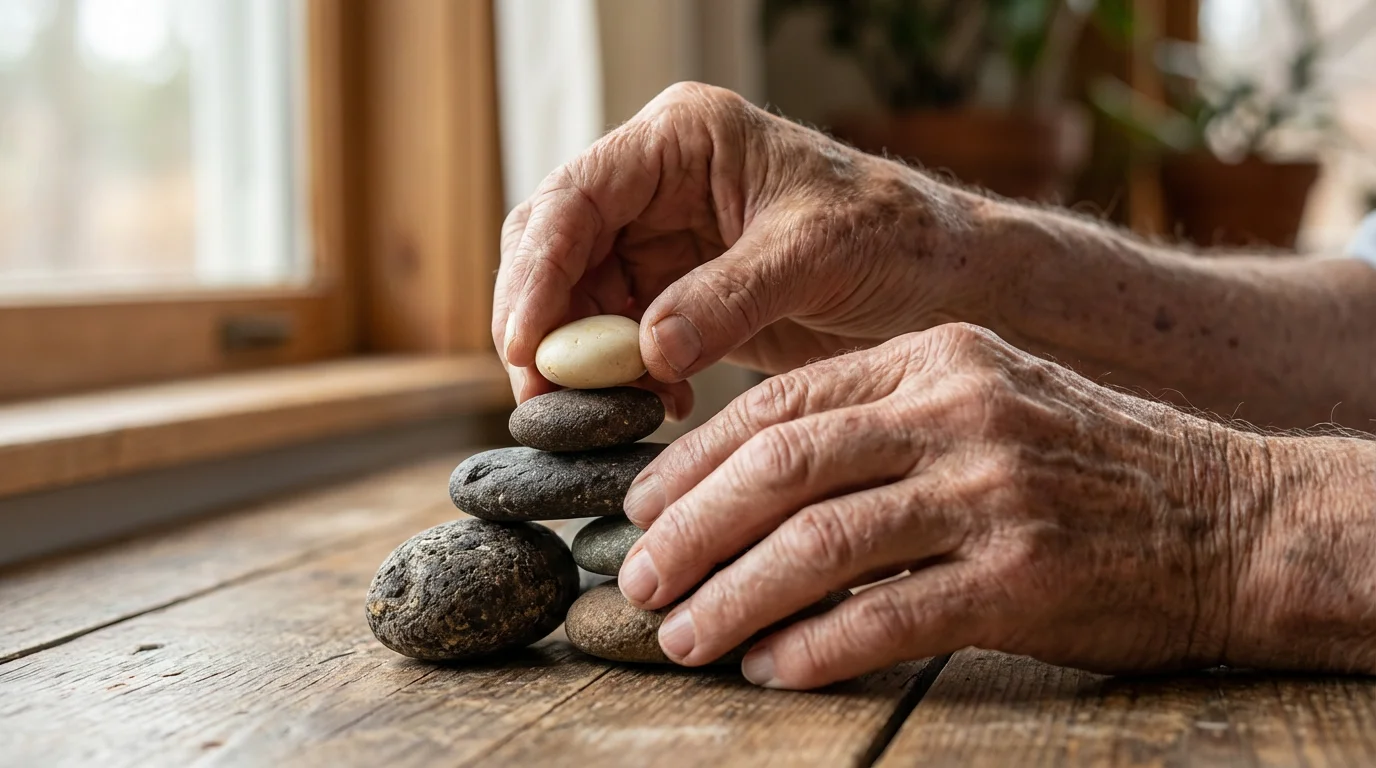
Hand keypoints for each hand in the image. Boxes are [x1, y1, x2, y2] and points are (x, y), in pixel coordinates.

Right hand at [493, 82, 988, 414]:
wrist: (942, 280)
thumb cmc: (893, 238)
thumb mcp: (815, 255)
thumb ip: (728, 298)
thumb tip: (646, 352)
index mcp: (682, 140)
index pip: (576, 197)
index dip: (538, 273)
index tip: (526, 346)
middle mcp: (657, 184)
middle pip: (555, 247)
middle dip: (542, 321)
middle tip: (543, 395)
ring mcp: (661, 241)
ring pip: (576, 300)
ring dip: (580, 359)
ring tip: (608, 409)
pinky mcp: (675, 295)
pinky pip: (618, 338)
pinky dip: (621, 377)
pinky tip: (655, 406)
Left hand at [616, 323, 1269, 688]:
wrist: (1230, 515)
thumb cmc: (1087, 463)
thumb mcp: (987, 398)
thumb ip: (882, 418)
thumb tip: (754, 479)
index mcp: (936, 357)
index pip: (782, 403)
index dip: (695, 460)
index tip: (641, 508)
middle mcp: (958, 413)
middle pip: (783, 468)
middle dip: (691, 531)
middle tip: (638, 581)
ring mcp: (992, 492)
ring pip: (820, 546)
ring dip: (734, 598)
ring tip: (684, 637)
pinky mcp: (1023, 577)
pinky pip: (888, 618)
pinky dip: (815, 648)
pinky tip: (771, 668)